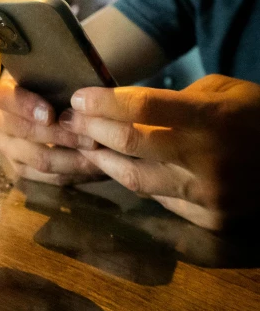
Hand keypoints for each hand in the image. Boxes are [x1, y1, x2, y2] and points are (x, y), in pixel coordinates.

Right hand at [0, 72, 105, 185]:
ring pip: (38, 158)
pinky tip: (96, 168)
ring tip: (99, 155)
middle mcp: (0, 120)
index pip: (6, 98)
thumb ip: (66, 82)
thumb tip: (88, 94)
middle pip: (23, 132)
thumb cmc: (57, 88)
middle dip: (59, 136)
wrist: (50, 109)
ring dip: (72, 158)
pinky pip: (48, 176)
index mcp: (5, 92)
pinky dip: (75, 173)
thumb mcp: (56, 78)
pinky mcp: (22, 168)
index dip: (26, 107)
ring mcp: (9, 147)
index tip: (50, 115)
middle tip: (91, 138)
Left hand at [59, 74, 259, 229]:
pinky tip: (117, 167)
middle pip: (130, 143)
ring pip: (134, 179)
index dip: (103, 102)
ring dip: (102, 160)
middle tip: (69, 120)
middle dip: (92, 129)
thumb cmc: (255, 115)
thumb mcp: (221, 91)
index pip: (142, 107)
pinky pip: (158, 198)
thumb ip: (171, 100)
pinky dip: (136, 181)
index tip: (77, 98)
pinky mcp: (210, 220)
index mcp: (212, 118)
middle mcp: (208, 159)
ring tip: (83, 145)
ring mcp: (209, 194)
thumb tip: (118, 106)